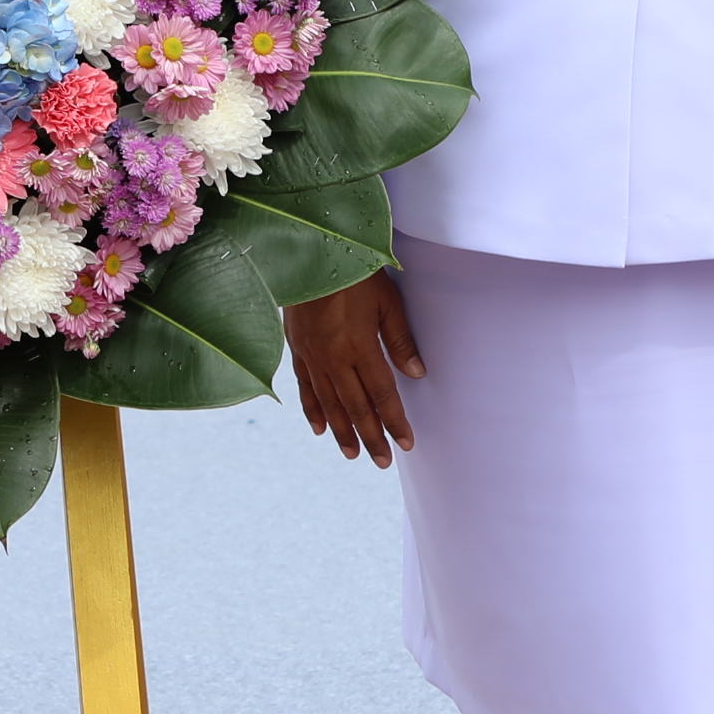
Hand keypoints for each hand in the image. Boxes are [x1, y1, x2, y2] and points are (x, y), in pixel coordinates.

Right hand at [288, 270, 424, 466]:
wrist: (309, 251)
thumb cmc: (355, 272)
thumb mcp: (387, 301)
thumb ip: (400, 340)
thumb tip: (416, 374)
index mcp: (359, 346)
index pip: (381, 393)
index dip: (394, 420)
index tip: (406, 442)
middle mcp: (333, 357)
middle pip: (355, 406)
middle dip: (371, 436)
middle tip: (382, 461)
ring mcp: (312, 355)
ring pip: (329, 403)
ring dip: (343, 431)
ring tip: (353, 454)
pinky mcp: (297, 348)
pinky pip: (305, 387)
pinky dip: (313, 410)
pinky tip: (320, 429)